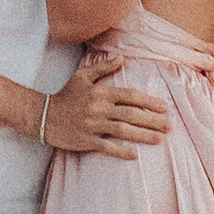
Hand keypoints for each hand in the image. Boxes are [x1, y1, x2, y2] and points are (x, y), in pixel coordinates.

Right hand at [43, 57, 167, 161]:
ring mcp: (93, 125)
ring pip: (123, 130)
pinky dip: (121, 151)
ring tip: (160, 139)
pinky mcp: (86, 140)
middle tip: (170, 126)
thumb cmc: (65, 95)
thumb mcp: (82, 76)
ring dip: (144, 135)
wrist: (43, 115)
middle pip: (131, 114)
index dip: (149, 102)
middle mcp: (99, 108)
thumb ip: (104, 68)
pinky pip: (107, 147)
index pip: (130, 96)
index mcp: (101, 92)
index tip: (165, 107)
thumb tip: (123, 58)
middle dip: (153, 120)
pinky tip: (135, 155)